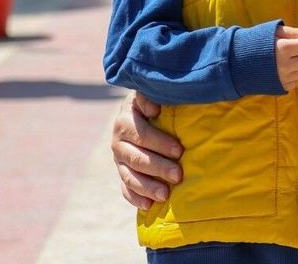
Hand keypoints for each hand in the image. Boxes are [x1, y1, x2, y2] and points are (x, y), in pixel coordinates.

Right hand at [111, 92, 183, 209]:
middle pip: (137, 158)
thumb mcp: (151, 92)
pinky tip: (148, 206)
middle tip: (179, 175)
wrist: (141, 111)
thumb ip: (150, 96)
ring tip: (166, 195)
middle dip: (159, 167)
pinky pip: (125, 188)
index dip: (160, 142)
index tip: (179, 150)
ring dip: (148, 186)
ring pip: (130, 176)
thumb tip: (153, 108)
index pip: (142, 134)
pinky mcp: (122, 172)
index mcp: (125, 120)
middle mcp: (118, 141)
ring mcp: (118, 159)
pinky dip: (135, 198)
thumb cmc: (155, 101)